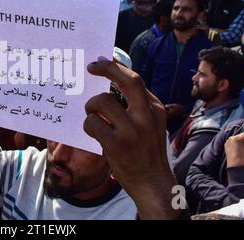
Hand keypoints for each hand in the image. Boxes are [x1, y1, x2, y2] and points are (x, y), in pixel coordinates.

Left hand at [83, 58, 179, 218]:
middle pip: (128, 80)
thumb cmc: (146, 152)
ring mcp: (133, 130)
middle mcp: (146, 116)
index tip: (101, 59)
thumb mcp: (150, 124)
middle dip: (107, 68)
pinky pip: (92, 123)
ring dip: (91, 106)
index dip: (115, 67)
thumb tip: (113, 80)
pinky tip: (93, 132)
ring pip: (102, 101)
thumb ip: (136, 105)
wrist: (153, 184)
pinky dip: (88, 125)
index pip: (135, 79)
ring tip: (91, 115)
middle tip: (91, 66)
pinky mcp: (117, 145)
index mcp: (154, 109)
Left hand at [225, 132, 243, 167]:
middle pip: (240, 135)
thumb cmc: (243, 156)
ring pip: (236, 138)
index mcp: (237, 138)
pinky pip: (232, 141)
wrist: (235, 165)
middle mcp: (231, 138)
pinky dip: (236, 142)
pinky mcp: (226, 144)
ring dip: (240, 140)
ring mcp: (227, 141)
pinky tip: (239, 147)